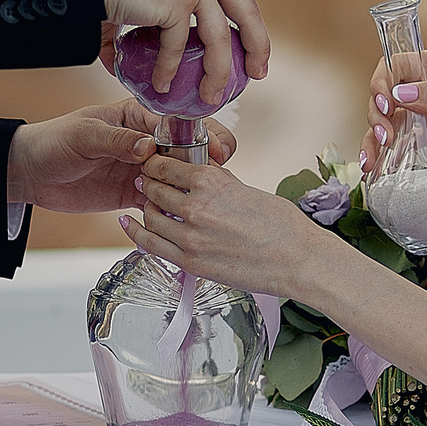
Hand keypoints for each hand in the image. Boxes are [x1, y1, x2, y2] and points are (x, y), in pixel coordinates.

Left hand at [8, 100, 236, 213]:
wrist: (32, 173)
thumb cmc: (54, 142)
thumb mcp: (83, 136)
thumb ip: (116, 140)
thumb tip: (147, 146)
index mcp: (136, 117)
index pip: (176, 124)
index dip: (199, 137)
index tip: (215, 152)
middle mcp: (145, 141)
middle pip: (185, 151)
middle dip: (204, 163)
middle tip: (217, 178)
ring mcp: (142, 169)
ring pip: (177, 178)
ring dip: (189, 190)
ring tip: (202, 201)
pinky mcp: (134, 194)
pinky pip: (160, 203)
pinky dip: (169, 210)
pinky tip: (179, 219)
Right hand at [87, 0, 269, 108]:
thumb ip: (144, 24)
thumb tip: (125, 63)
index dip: (248, 21)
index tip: (250, 49)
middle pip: (246, 10)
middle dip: (256, 46)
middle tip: (256, 74)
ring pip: (219, 37)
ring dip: (218, 72)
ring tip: (210, 97)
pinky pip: (179, 46)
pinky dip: (169, 70)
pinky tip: (160, 85)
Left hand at [124, 153, 330, 299]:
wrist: (297, 260)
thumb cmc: (282, 224)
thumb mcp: (246, 190)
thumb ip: (218, 183)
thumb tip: (201, 176)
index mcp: (211, 182)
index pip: (167, 166)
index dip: (155, 163)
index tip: (152, 163)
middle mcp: (195, 207)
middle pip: (155, 190)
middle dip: (148, 183)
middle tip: (145, 181)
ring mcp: (190, 237)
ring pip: (151, 217)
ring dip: (146, 207)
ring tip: (146, 203)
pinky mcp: (190, 263)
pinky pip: (151, 245)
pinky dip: (136, 233)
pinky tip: (129, 224)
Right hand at [365, 46, 426, 176]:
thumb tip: (401, 91)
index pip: (399, 63)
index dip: (384, 82)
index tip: (386, 105)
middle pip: (387, 91)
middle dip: (378, 112)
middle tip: (385, 135)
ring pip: (388, 116)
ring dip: (374, 135)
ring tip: (373, 157)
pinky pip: (400, 138)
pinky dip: (384, 150)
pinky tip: (375, 164)